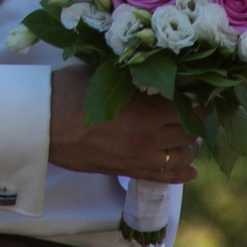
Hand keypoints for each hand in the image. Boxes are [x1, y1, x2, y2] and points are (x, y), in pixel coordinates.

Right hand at [46, 65, 200, 182]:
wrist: (43, 122)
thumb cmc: (71, 91)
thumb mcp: (107, 73)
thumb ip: (137, 76)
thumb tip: (159, 68)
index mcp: (147, 113)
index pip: (189, 110)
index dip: (200, 102)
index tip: (203, 95)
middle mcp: (148, 140)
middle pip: (187, 134)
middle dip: (196, 123)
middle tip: (196, 112)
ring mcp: (137, 158)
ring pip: (178, 158)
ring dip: (190, 148)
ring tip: (191, 137)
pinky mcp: (125, 170)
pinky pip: (160, 177)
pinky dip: (179, 175)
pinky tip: (190, 172)